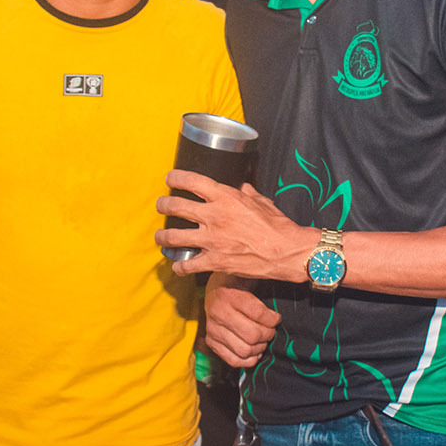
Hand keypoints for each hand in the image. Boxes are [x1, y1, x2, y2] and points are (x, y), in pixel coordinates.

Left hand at [155, 172, 314, 280]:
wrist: (286, 252)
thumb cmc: (277, 225)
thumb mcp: (262, 201)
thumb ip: (248, 193)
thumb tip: (243, 187)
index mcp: (225, 197)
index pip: (191, 180)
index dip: (175, 178)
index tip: (170, 179)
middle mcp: (214, 216)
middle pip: (175, 206)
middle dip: (163, 205)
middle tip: (161, 206)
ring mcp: (212, 240)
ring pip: (173, 236)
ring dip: (162, 237)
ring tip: (160, 237)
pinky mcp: (214, 262)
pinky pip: (187, 265)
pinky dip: (179, 267)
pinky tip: (177, 266)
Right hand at [205, 273, 280, 366]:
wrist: (214, 288)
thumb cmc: (238, 282)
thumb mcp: (249, 276)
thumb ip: (265, 282)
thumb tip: (288, 282)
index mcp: (229, 295)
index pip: (258, 314)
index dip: (273, 319)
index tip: (276, 318)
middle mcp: (218, 313)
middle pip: (252, 336)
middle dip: (268, 335)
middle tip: (271, 330)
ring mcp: (212, 329)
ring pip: (244, 350)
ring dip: (259, 348)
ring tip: (263, 339)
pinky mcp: (211, 341)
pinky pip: (233, 360)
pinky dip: (248, 360)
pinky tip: (254, 350)